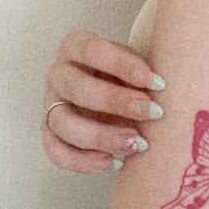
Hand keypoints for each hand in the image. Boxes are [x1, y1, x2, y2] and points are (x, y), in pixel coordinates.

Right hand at [41, 31, 164, 173]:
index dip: (123, 65)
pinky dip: (85, 162)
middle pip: (77, 88)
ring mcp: (50, 105)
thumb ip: (141, 70)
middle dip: (117, 102)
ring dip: (102, 136)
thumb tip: (159, 86)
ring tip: (137, 144)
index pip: (91, 49)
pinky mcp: (49, 134)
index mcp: (74, 46)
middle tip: (153, 113)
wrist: (116, 98)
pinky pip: (58, 152)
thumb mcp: (133, 64)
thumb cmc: (127, 76)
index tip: (156, 81)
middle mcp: (57, 74)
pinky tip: (116, 162)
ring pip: (64, 123)